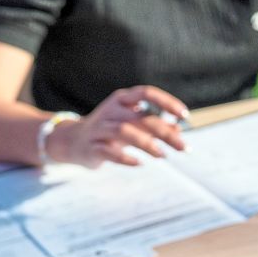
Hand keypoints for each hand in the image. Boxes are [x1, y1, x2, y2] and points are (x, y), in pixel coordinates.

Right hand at [46, 85, 187, 167]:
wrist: (72, 141)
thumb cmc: (110, 129)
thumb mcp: (132, 122)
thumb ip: (154, 124)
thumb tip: (179, 129)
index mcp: (122, 99)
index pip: (146, 93)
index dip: (167, 102)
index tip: (185, 115)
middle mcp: (111, 110)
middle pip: (142, 117)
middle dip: (165, 133)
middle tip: (183, 147)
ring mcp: (99, 128)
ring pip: (125, 131)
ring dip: (147, 144)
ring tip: (163, 155)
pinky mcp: (91, 147)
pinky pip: (109, 152)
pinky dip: (126, 158)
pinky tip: (139, 163)